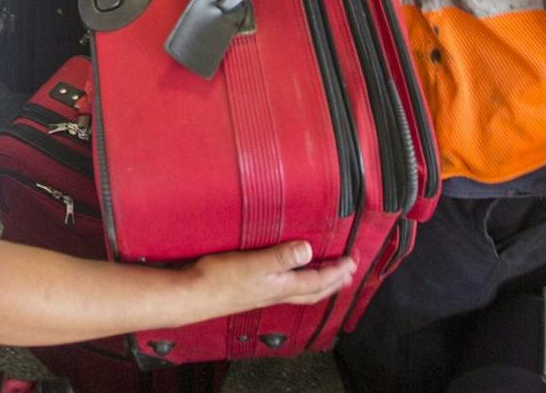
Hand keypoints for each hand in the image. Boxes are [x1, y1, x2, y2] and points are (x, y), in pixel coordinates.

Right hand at [189, 240, 356, 315]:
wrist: (193, 295)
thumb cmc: (220, 280)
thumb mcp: (253, 264)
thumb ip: (281, 257)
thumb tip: (309, 250)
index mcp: (281, 286)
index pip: (317, 280)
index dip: (337, 271)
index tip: (353, 261)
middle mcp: (276, 292)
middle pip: (313, 291)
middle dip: (333, 282)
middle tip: (348, 273)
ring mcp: (263, 293)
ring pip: (300, 292)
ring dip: (318, 284)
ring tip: (327, 277)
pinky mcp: (251, 290)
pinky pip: (284, 288)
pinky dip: (297, 282)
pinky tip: (289, 277)